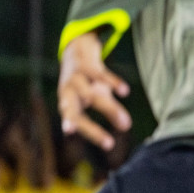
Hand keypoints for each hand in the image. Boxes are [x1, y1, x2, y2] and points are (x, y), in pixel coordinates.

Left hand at [57, 33, 130, 149]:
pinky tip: (125, 92)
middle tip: (110, 145)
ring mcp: (75, 77)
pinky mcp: (85, 63)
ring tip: (126, 125)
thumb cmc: (87, 78)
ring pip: (91, 96)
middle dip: (90, 129)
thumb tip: (126, 127)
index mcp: (67, 102)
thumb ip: (107, 109)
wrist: (77, 47)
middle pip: (74, 113)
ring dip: (108, 111)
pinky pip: (98, 74)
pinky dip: (111, 83)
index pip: (76, 120)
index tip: (107, 145)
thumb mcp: (94, 94)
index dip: (89, 132)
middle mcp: (68, 92)